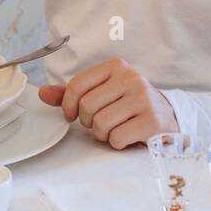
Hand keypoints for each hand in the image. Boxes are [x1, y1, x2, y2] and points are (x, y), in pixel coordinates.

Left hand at [38, 58, 178, 149]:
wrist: (168, 117)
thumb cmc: (128, 105)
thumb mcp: (103, 92)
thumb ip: (72, 93)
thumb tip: (42, 93)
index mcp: (116, 67)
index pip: (77, 86)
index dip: (68, 106)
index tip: (72, 115)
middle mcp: (132, 78)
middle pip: (88, 107)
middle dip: (89, 122)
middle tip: (100, 124)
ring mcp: (144, 99)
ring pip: (101, 124)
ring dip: (102, 135)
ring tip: (114, 130)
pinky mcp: (152, 121)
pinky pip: (117, 138)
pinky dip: (117, 143)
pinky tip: (127, 137)